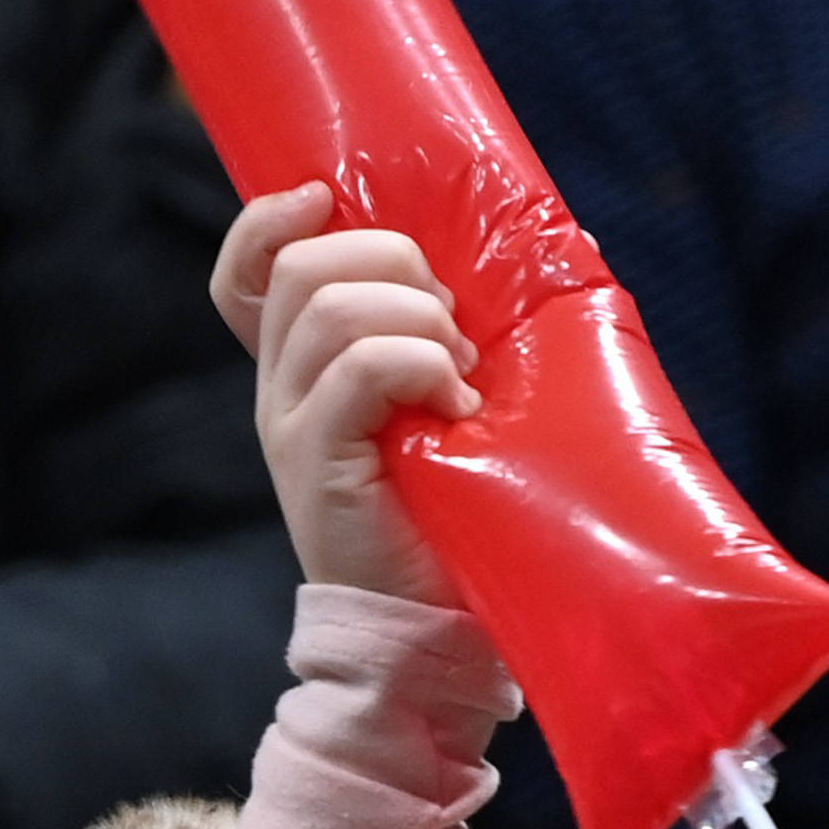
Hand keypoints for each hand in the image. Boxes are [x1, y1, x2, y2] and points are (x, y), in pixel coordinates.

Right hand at [211, 184, 479, 606]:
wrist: (434, 629)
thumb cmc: (464, 519)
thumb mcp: (462, 411)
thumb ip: (471, 340)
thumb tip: (578, 248)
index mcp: (307, 369)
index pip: (250, 273)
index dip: (272, 222)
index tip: (327, 199)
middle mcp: (283, 388)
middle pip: (307, 269)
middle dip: (398, 270)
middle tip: (456, 337)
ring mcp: (292, 423)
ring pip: (333, 307)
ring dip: (420, 323)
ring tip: (463, 381)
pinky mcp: (318, 461)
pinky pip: (358, 368)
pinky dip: (420, 367)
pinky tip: (461, 410)